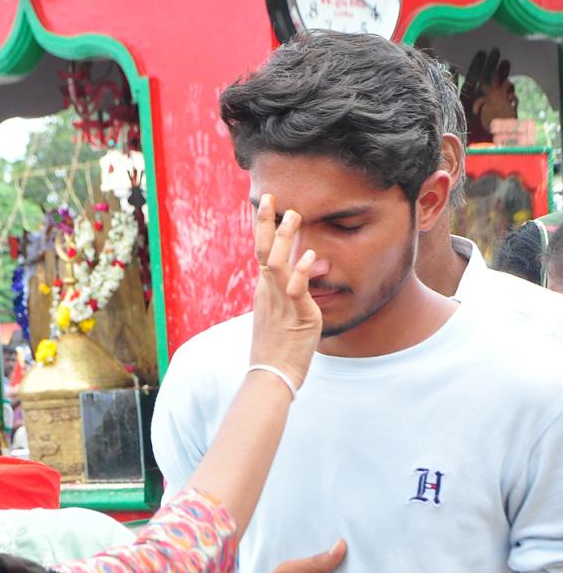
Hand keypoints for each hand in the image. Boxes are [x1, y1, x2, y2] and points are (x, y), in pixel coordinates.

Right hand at [250, 194, 321, 390]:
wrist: (271, 375)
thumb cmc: (276, 352)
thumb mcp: (280, 319)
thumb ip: (288, 296)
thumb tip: (300, 277)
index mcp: (263, 292)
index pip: (261, 254)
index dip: (261, 230)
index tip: (265, 208)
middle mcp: (267, 292)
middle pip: (261, 250)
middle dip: (263, 223)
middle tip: (269, 198)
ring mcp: (279, 301)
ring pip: (276, 262)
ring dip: (283, 237)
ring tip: (293, 214)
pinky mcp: (295, 313)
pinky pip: (296, 287)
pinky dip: (302, 269)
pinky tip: (310, 254)